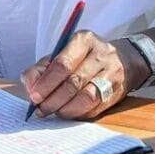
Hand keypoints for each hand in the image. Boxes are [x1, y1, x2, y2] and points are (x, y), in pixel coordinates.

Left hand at [21, 30, 147, 120]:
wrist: (123, 59)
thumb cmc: (84, 57)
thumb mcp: (63, 53)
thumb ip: (42, 68)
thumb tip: (30, 86)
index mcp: (83, 40)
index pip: (63, 63)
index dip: (46, 83)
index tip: (34, 96)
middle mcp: (100, 55)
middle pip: (74, 82)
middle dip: (53, 99)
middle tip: (40, 109)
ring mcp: (111, 74)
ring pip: (86, 97)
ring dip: (65, 109)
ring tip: (53, 112)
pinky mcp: (117, 92)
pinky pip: (95, 108)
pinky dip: (78, 113)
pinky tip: (68, 112)